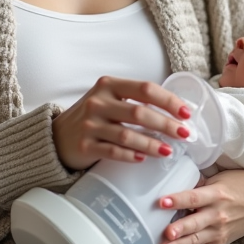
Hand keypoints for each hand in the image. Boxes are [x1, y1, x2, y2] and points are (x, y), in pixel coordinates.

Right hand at [51, 76, 193, 170]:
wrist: (57, 136)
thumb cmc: (93, 116)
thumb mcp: (109, 98)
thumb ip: (135, 100)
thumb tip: (176, 112)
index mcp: (109, 85)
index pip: (145, 89)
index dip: (169, 101)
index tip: (186, 113)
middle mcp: (98, 102)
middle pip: (139, 112)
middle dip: (166, 124)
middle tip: (184, 134)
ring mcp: (89, 124)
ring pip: (128, 134)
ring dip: (152, 143)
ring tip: (169, 151)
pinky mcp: (84, 146)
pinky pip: (113, 151)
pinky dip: (131, 155)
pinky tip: (144, 158)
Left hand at [156, 166, 243, 243]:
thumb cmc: (242, 185)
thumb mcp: (220, 178)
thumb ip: (199, 184)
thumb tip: (173, 184)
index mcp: (216, 194)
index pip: (194, 197)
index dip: (178, 200)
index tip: (162, 202)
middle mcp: (218, 215)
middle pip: (195, 224)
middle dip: (179, 230)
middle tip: (164, 234)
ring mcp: (219, 232)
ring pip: (196, 241)